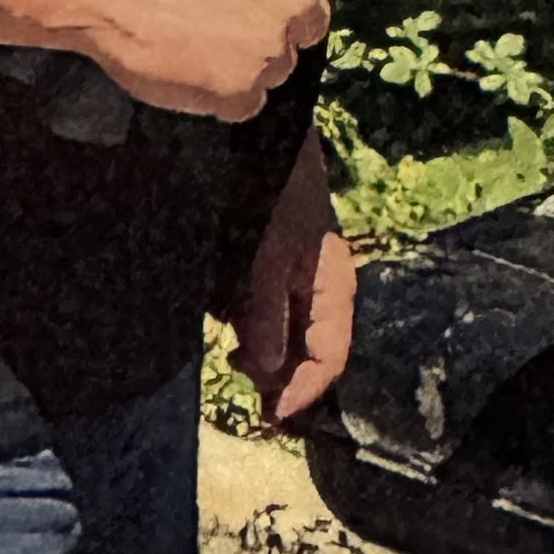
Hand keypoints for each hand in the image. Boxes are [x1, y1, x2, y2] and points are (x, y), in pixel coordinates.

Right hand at [76, 0, 355, 121]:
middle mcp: (296, 6)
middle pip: (313, 22)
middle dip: (284, 17)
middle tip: (240, 10)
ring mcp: (270, 54)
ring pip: (281, 64)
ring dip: (256, 55)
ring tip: (209, 38)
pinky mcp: (240, 93)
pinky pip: (250, 98)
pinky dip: (229, 89)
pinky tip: (198, 67)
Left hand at [230, 135, 354, 424]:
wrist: (262, 138)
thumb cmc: (273, 193)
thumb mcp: (267, 257)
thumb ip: (267, 315)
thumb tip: (267, 375)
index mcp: (333, 291)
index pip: (328, 360)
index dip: (300, 393)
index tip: (266, 415)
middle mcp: (319, 291)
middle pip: (303, 353)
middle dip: (272, 373)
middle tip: (237, 380)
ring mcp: (295, 279)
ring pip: (278, 333)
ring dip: (253, 344)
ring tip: (226, 336)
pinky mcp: (269, 266)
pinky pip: (258, 308)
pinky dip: (241, 315)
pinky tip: (220, 301)